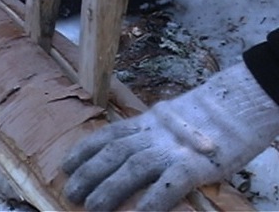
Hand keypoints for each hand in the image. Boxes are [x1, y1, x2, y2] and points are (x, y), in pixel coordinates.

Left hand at [62, 63, 278, 210]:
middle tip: (71, 193)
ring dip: (110, 188)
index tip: (66, 165)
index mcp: (146, 122)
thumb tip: (126, 150)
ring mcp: (173, 148)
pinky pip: (169, 184)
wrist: (239, 104)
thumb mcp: (167, 117)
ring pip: (133, 168)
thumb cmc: (204, 115)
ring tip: (91, 206)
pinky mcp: (196, 164)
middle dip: (89, 173)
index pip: (108, 135)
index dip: (84, 150)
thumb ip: (147, 132)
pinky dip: (153, 200)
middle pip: (114, 152)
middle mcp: (153, 134)